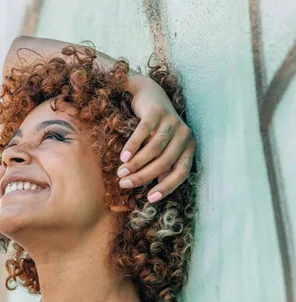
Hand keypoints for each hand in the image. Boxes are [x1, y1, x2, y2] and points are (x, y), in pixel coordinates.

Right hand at [117, 79, 195, 202]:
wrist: (150, 94)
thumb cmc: (156, 128)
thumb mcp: (164, 148)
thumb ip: (163, 166)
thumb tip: (157, 190)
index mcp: (189, 147)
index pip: (182, 172)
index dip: (167, 187)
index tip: (149, 198)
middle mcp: (185, 134)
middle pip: (164, 162)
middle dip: (143, 176)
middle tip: (124, 184)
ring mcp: (172, 121)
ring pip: (154, 149)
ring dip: (135, 164)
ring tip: (120, 173)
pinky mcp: (158, 111)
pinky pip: (144, 132)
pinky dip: (133, 146)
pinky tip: (123, 157)